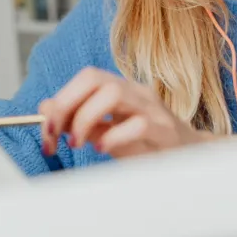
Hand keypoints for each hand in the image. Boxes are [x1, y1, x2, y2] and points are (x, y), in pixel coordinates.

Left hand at [39, 67, 212, 158]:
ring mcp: (152, 108)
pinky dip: (113, 137)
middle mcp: (135, 92)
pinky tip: (104, 149)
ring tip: (79, 142)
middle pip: (94, 78)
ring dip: (85, 118)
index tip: (47, 129)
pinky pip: (137, 124)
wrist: (190, 158)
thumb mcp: (107, 132)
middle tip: (57, 134)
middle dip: (67, 104)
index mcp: (120, 88)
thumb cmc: (147, 144)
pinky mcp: (165, 131)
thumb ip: (80, 119)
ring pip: (113, 93)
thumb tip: (45, 109)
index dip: (60, 99)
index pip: (85, 78)